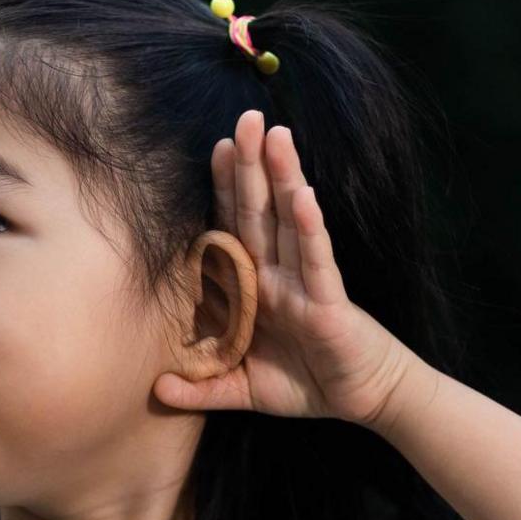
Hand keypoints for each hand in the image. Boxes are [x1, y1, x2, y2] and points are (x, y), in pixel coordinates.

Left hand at [154, 109, 425, 427]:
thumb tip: (157, 390)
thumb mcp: (243, 390)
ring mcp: (303, 284)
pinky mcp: (328, 303)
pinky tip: (303, 195)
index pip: (235, 228)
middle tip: (245, 117)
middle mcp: (278, 274)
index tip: (216, 149)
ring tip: (276, 134)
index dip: (226, 189)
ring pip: (288, 221)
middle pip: (259, 210)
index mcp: (256, 285)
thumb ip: (203, 388)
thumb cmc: (307, 384)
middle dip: (251, 164)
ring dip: (282, 177)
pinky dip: (309, 227)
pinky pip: (316, 260)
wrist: (363, 401)